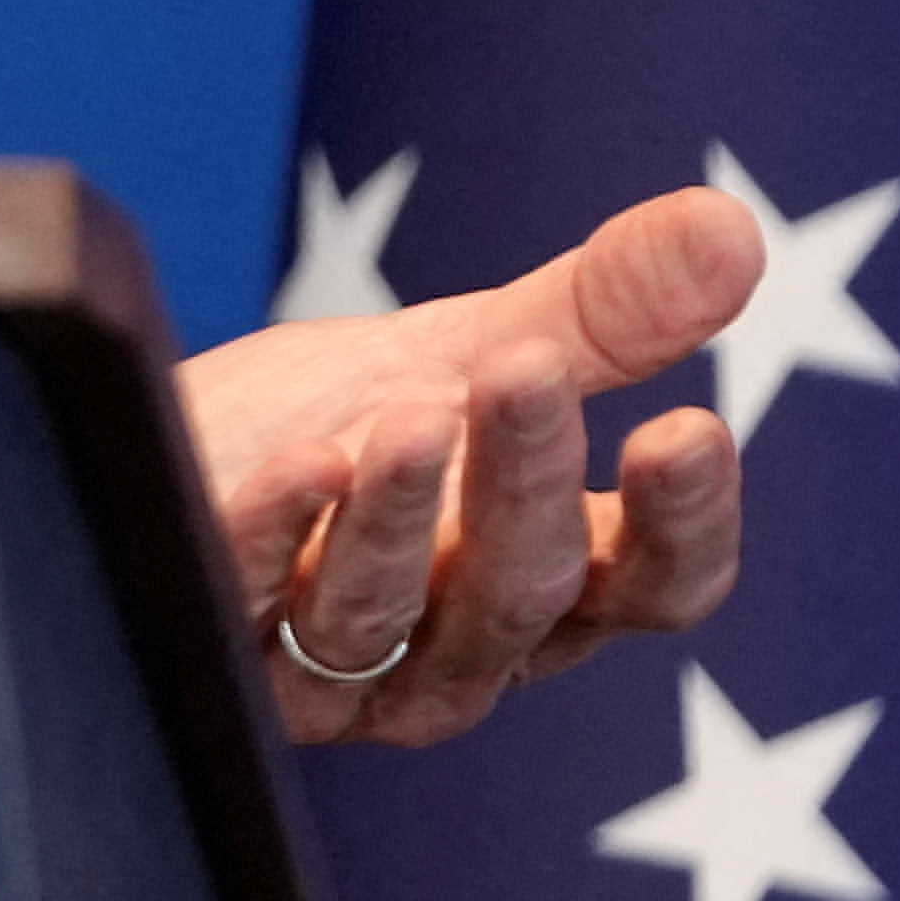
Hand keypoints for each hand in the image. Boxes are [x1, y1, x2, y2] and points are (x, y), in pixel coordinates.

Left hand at [172, 183, 753, 748]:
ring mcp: (336, 672)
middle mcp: (457, 650)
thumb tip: (736, 228)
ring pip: (387, 616)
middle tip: (524, 372)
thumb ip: (604, 311)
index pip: (656, 587)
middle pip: (523, 592)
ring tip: (407, 413)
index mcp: (552, 585)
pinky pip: (248, 605)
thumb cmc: (336, 421)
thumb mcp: (471, 356)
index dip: (683, 524)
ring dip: (398, 518)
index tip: (688, 429)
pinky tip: (298, 462)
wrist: (164, 451)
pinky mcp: (218, 655)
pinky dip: (275, 535)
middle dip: (526, 480)